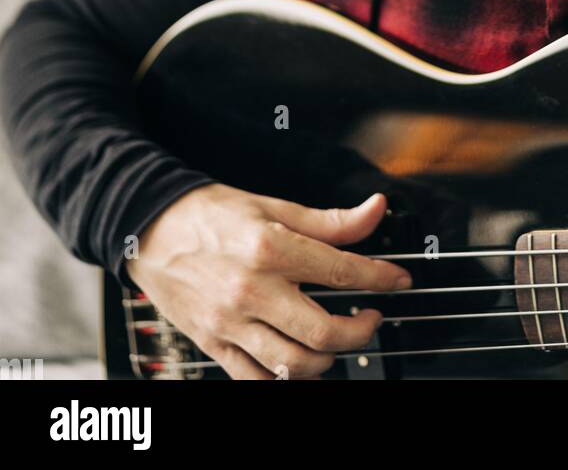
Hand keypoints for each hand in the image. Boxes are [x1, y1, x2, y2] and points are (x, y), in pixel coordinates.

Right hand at [123, 183, 411, 379]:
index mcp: (269, 248)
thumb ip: (329, 220)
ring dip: (328, 359)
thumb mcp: (272, 205)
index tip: (399, 281)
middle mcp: (251, 290)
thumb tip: (375, 210)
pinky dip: (287, 380)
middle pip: (322, 331)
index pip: (340, 271)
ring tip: (338, 341)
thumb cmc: (210, 214)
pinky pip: (256, 379)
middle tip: (372, 319)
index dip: (380, 278)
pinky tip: (302, 364)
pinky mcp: (213, 343)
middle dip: (361, 330)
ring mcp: (230, 322)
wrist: (150, 228)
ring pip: (292, 364)